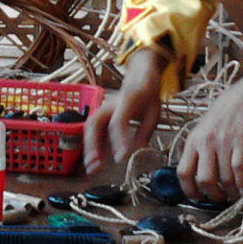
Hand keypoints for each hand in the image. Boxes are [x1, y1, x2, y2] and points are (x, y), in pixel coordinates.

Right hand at [83, 49, 163, 172]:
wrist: (139, 77)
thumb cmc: (147, 96)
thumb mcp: (154, 113)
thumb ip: (145, 132)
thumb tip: (136, 151)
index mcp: (127, 101)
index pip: (118, 122)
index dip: (118, 141)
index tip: (121, 158)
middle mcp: (110, 104)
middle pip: (95, 123)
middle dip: (92, 145)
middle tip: (94, 163)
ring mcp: (103, 108)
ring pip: (89, 127)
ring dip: (88, 147)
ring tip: (91, 166)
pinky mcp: (101, 114)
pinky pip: (93, 130)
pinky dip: (91, 145)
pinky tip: (95, 160)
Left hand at [176, 68, 242, 202]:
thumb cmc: (222, 114)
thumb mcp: (202, 129)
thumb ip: (198, 149)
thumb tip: (196, 175)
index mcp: (192, 140)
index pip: (183, 171)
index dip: (188, 189)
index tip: (196, 197)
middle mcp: (205, 143)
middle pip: (204, 179)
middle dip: (213, 195)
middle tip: (219, 198)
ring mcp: (222, 144)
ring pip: (224, 178)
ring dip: (230, 192)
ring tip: (233, 195)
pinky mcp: (240, 144)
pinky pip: (239, 171)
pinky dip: (242, 184)